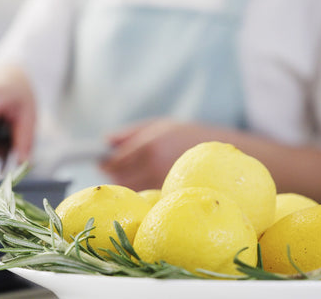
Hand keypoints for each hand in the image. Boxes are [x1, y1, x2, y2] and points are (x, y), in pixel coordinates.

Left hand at [100, 119, 215, 190]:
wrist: (219, 151)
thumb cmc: (184, 134)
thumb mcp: (157, 125)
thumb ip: (128, 133)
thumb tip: (105, 141)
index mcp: (149, 146)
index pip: (116, 161)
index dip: (105, 162)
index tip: (101, 161)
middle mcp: (154, 167)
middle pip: (120, 178)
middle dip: (114, 172)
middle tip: (115, 165)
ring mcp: (162, 182)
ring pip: (131, 189)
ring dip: (126, 181)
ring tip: (135, 170)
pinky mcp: (169, 194)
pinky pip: (145, 194)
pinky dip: (140, 187)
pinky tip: (147, 179)